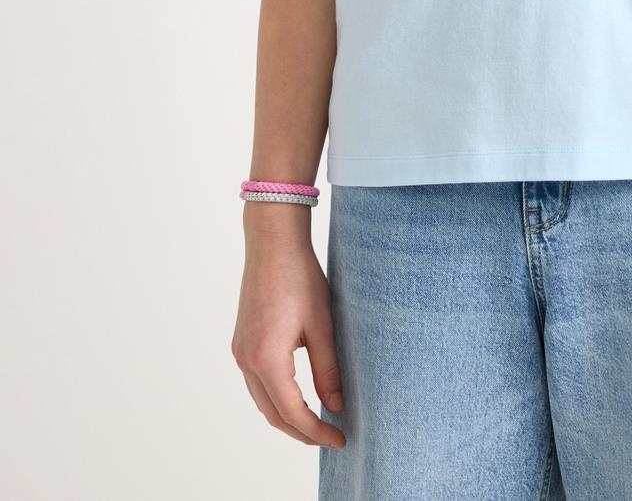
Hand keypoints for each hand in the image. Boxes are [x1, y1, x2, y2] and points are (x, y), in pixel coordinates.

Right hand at [231, 234, 346, 448]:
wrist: (273, 243)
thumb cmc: (300, 278)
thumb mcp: (322, 325)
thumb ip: (328, 370)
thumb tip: (336, 407)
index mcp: (266, 358)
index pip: (292, 412)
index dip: (316, 431)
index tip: (340, 439)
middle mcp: (246, 360)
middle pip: (273, 414)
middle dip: (301, 431)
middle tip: (331, 437)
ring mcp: (240, 352)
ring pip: (262, 401)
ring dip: (287, 417)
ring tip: (317, 422)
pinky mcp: (242, 342)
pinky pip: (256, 384)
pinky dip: (276, 398)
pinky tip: (296, 396)